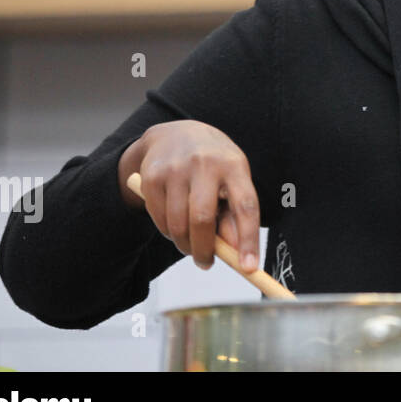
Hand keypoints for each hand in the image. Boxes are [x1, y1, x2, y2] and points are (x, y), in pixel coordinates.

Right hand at [119, 120, 260, 271]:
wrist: (174, 134)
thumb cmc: (212, 164)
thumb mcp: (232, 179)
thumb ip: (234, 215)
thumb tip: (236, 253)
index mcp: (234, 165)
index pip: (246, 206)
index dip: (248, 239)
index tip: (249, 267)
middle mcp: (205, 164)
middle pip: (203, 218)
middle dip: (204, 250)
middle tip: (206, 262)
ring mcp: (175, 169)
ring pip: (178, 224)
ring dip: (184, 244)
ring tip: (190, 242)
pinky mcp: (151, 177)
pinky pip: (159, 219)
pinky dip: (167, 232)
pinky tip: (174, 225)